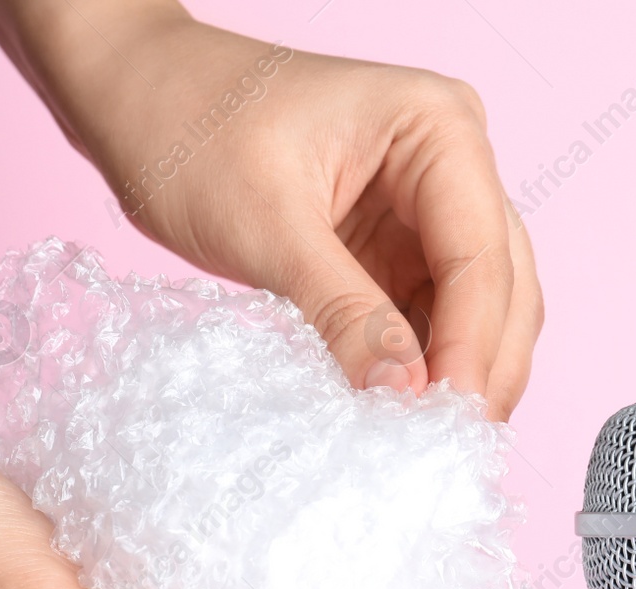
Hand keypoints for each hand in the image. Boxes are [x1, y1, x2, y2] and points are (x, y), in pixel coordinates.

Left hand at [0, 0, 542, 418]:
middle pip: (502, 284)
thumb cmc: (187, 125)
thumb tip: (405, 396)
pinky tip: (405, 412)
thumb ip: (344, 312)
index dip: (474, 345)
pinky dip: (424, 365)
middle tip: (452, 446)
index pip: (481, 254)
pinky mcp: (399, 247)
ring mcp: (430, 207)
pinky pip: (432, 317)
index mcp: (439, 126)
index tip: (452, 419)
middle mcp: (453, 161)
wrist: (132, 96)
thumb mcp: (265, 226)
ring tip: (431, 441)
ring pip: (480, 309)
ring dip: (461, 373)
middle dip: (482, 366)